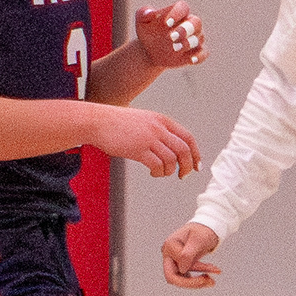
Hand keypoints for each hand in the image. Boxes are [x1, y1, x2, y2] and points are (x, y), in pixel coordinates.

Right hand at [84, 105, 199, 178]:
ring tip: (161, 173)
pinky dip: (158, 172)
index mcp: (162, 120)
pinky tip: (152, 172)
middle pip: (184, 150)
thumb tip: (171, 148)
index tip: (197, 165)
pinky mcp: (138, 149)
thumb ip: (158, 130)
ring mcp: (148, 138)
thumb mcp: (144, 120)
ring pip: (171, 160)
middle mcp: (158, 128)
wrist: (98, 121)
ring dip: (169, 171)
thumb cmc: (117, 123)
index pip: (187, 137)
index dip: (196, 153)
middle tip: (184, 175)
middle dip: (188, 166)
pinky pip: (157, 165)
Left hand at [135, 1, 206, 71]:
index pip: (183, 8)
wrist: (150, 51)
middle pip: (196, 22)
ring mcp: (194, 38)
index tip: (166, 23)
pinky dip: (199, 56)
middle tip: (172, 37)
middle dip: (186, 29)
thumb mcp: (141, 21)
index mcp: (178, 12)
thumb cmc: (148, 31)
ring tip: (174, 48)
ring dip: (187, 43)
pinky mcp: (196, 52)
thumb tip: (150, 13)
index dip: (176, 14)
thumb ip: (144, 13)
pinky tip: (191, 60)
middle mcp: (190, 23)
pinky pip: (204, 53)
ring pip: (198, 38)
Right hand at [163, 221, 221, 288]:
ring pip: (181, 279)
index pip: (177, 267)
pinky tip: (209, 275)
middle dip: (191, 283)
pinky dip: (199, 278)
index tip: (212, 267)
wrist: (208, 228)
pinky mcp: (181, 265)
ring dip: (197, 282)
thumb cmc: (203, 230)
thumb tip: (182, 270)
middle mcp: (168, 254)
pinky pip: (187, 277)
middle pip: (173, 277)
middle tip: (209, 282)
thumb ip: (188, 254)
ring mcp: (174, 260)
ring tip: (212, 281)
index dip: (194, 270)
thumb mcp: (198, 240)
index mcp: (170, 246)